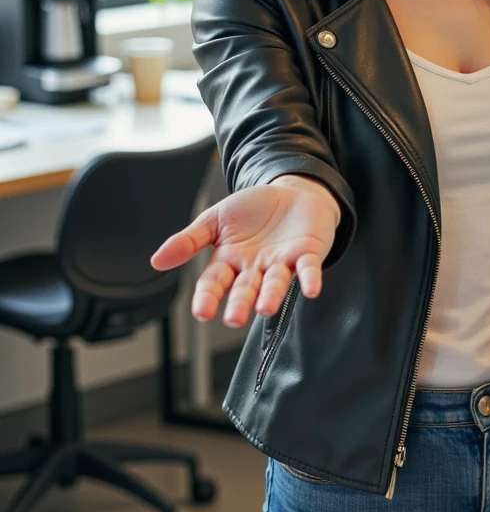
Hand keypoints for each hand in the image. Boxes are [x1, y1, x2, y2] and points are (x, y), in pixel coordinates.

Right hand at [150, 175, 341, 327]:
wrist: (292, 192)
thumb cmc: (254, 208)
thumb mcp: (215, 219)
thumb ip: (189, 240)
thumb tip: (156, 261)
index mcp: (230, 260)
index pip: (215, 282)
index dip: (209, 297)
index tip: (202, 313)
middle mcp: (255, 268)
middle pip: (246, 288)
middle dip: (240, 303)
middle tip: (234, 319)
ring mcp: (281, 262)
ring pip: (275, 283)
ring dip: (271, 296)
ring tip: (264, 308)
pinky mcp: (307, 253)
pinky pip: (309, 268)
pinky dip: (310, 279)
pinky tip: (311, 290)